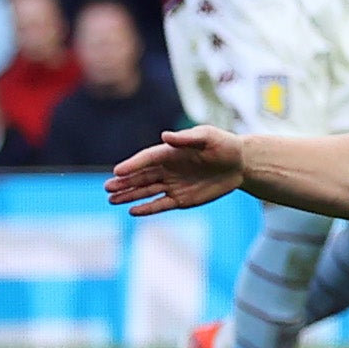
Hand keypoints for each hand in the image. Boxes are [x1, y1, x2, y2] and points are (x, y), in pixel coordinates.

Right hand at [107, 125, 244, 215]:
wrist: (241, 163)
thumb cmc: (224, 145)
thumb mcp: (208, 137)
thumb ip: (187, 138)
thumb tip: (165, 136)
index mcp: (170, 152)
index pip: (147, 159)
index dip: (133, 165)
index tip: (118, 170)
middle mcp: (167, 169)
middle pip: (141, 176)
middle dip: (124, 182)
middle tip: (108, 188)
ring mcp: (173, 184)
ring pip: (146, 191)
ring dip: (129, 195)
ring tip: (112, 199)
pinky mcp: (181, 199)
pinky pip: (161, 204)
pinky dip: (148, 208)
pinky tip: (133, 211)